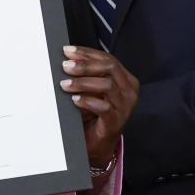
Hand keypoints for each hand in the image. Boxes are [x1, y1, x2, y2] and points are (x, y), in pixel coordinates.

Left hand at [59, 45, 138, 168]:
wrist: (97, 143)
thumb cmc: (94, 114)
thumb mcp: (92, 89)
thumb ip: (87, 75)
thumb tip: (68, 59)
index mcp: (125, 80)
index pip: (108, 59)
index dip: (87, 53)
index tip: (68, 51)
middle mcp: (129, 91)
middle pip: (109, 68)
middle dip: (85, 65)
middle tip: (66, 66)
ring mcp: (124, 107)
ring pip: (106, 85)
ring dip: (82, 82)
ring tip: (65, 84)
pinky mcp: (116, 122)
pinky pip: (103, 107)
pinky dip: (87, 101)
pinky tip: (74, 100)